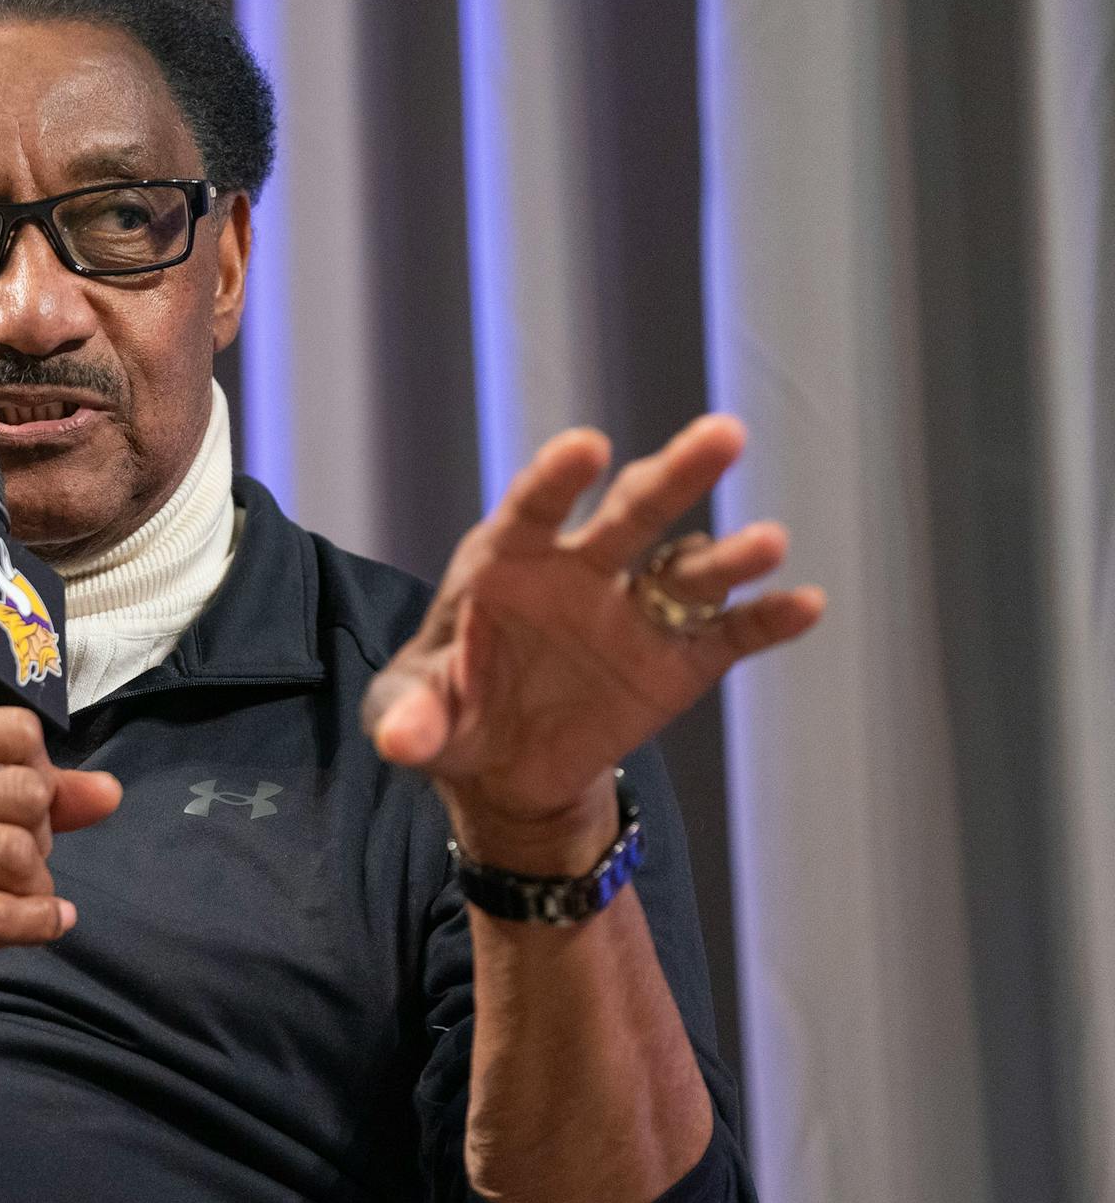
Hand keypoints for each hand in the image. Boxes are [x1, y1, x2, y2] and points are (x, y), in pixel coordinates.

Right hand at [0, 707, 120, 1045]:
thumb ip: (24, 791)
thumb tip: (109, 792)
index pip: (14, 729)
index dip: (38, 773)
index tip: (18, 809)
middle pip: (25, 793)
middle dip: (39, 835)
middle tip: (10, 863)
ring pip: (19, 855)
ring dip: (35, 887)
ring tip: (11, 897)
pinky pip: (2, 915)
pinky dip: (39, 923)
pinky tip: (45, 924)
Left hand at [360, 414, 823, 871]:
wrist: (505, 767)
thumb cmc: (448, 714)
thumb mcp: (414, 718)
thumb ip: (410, 719)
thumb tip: (398, 741)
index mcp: (509, 561)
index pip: (534, 507)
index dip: (558, 477)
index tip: (588, 447)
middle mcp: (581, 571)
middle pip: (632, 512)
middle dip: (674, 474)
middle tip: (723, 434)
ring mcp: (634, 613)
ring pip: (687, 569)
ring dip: (728, 554)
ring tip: (766, 542)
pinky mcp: (675, 662)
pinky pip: (726, 636)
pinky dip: (765, 621)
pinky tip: (804, 605)